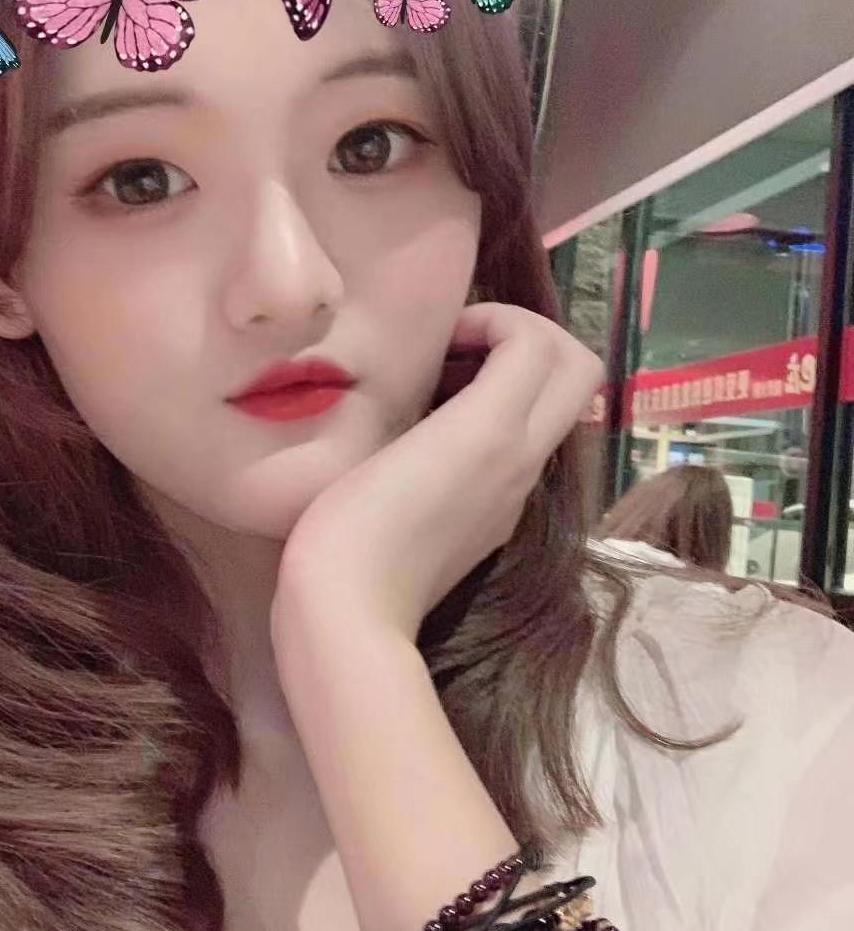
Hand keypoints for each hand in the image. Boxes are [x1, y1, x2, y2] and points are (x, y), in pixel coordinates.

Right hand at [272, 304, 603, 641]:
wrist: (352, 614)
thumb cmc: (350, 521)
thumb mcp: (383, 437)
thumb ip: (430, 392)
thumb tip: (446, 367)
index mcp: (495, 430)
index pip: (538, 340)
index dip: (495, 316)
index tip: (443, 335)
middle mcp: (523, 458)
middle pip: (579, 369)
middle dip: (531, 337)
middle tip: (467, 346)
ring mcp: (516, 494)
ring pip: (556, 409)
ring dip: (517, 380)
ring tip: (447, 385)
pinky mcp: (498, 522)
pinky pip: (526, 448)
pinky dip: (501, 422)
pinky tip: (439, 436)